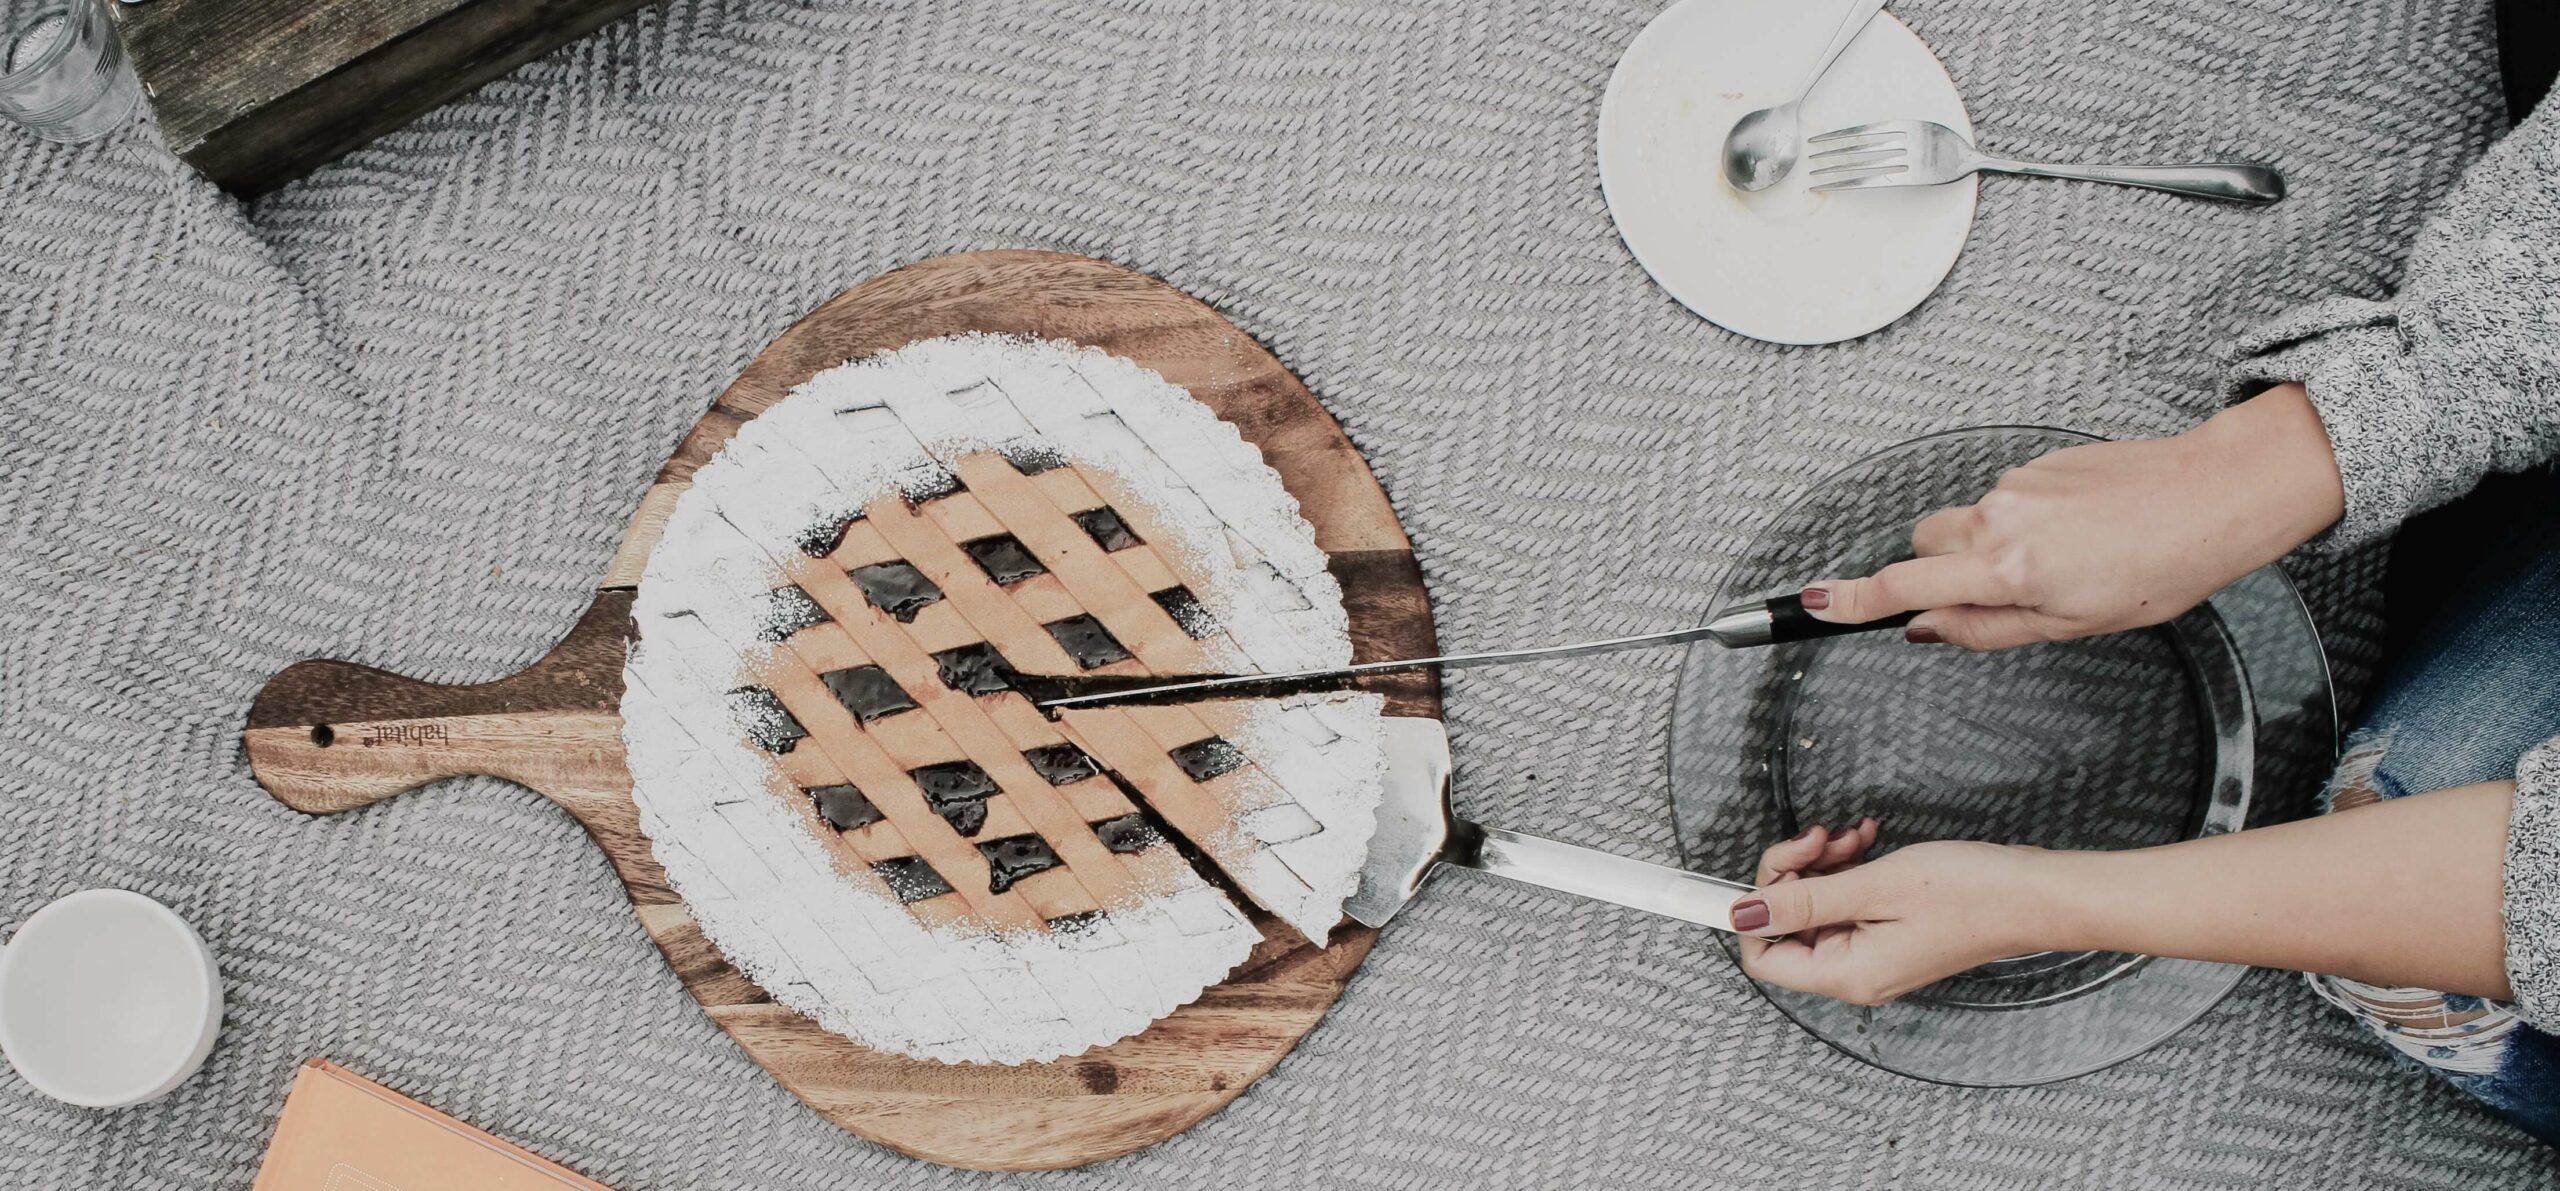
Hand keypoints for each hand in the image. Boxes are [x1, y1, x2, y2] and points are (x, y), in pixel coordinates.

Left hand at [1734, 823, 2050, 1005]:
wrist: (2035, 893)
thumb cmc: (1972, 894)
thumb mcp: (1875, 887)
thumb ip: (1804, 900)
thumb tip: (1744, 912)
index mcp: (1847, 974)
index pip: (1762, 957)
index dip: (1756, 910)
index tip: (1773, 866)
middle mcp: (1856, 971)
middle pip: (1787, 925)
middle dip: (1795, 873)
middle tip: (1819, 838)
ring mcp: (1873, 951)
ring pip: (1816, 904)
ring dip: (1824, 863)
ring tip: (1851, 836)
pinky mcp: (1889, 929)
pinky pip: (1847, 899)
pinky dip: (1848, 866)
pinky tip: (1865, 840)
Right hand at [1802, 384, 2344, 650]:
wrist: (2214, 495)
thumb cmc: (2160, 567)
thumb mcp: (2072, 625)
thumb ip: (1987, 628)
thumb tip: (1927, 628)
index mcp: (2006, 567)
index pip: (1904, 584)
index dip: (1852, 599)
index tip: (1811, 604)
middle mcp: (1999, 518)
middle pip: (1924, 544)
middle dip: (1938, 569)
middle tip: (1998, 593)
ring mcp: (2018, 484)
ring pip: (1970, 523)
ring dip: (1992, 547)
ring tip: (2069, 561)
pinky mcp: (2040, 463)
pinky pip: (2008, 500)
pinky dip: (2027, 522)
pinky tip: (2083, 532)